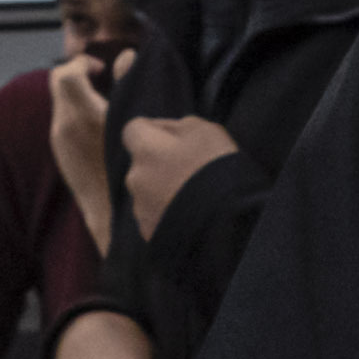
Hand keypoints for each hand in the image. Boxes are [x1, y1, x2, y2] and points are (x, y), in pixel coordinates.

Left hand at [41, 53, 129, 249]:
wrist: (112, 210)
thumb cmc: (132, 166)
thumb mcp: (135, 123)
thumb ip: (128, 84)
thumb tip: (126, 56)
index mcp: (84, 117)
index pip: (67, 75)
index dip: (81, 63)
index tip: (99, 68)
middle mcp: (65, 126)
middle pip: (57, 83)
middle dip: (76, 73)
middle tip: (98, 77)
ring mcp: (58, 140)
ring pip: (58, 102)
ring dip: (75, 93)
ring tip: (100, 100)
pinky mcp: (59, 152)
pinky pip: (61, 120)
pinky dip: (73, 111)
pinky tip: (95, 123)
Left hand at [108, 110, 240, 209]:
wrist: (224, 222)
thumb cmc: (217, 168)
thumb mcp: (206, 131)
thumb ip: (181, 126)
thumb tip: (169, 130)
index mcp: (145, 148)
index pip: (134, 129)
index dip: (154, 130)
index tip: (175, 137)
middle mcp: (135, 177)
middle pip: (141, 163)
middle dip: (160, 163)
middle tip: (191, 170)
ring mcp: (140, 208)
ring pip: (147, 192)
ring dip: (163, 190)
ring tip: (195, 197)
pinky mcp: (148, 232)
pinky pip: (154, 217)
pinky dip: (167, 214)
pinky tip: (192, 216)